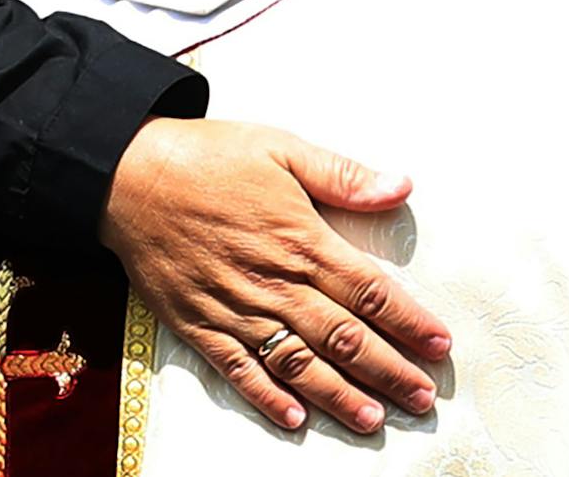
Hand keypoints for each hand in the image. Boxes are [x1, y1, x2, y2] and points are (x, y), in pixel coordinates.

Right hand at [99, 118, 449, 433]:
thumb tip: (400, 185)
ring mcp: (235, 309)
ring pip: (298, 363)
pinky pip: (239, 371)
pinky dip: (267, 397)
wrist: (129, 175)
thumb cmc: (211, 156)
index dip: (409, 321)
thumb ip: (343, 175)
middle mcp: (274, 282)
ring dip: (339, 396)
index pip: (369, 291)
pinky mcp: (199, 325)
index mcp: (301, 239)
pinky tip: (295, 419)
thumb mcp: (284, 147)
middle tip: (422, 398)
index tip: (440, 345)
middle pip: (343, 337)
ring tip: (374, 420)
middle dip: (388, 370)